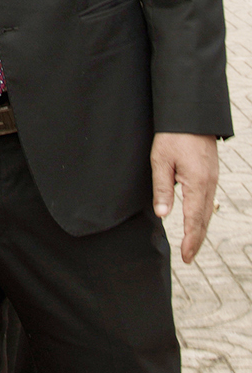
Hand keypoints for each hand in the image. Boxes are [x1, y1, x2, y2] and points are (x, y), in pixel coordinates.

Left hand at [151, 132, 218, 262]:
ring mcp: (212, 179)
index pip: (195, 220)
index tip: (186, 257)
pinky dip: (203, 214)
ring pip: (208, 210)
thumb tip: (163, 215)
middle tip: (189, 257)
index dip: (191, 240)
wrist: (192, 115)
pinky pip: (208, 200)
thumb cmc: (173, 136)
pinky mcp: (210, 174)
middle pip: (204, 219)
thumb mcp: (161, 161)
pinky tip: (197, 219)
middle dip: (197, 239)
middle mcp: (209, 185)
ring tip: (192, 243)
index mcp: (197, 184)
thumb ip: (162, 188)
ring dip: (201, 228)